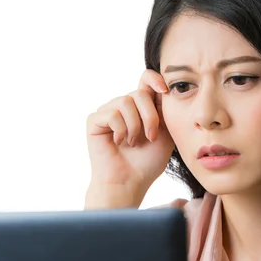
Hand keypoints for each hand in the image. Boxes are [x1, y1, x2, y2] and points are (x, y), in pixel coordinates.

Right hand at [84, 69, 174, 208]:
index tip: (165, 90)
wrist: (130, 181)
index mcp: (142, 105)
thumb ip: (165, 109)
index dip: (156, 79)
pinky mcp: (95, 120)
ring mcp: (108, 111)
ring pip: (126, 102)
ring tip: (134, 143)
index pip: (147, 79)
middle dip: (150, 117)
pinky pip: (112, 115)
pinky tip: (120, 143)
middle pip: (140, 93)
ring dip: (135, 126)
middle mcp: (124, 105)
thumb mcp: (165, 132)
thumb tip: (165, 87)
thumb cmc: (148, 161)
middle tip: (151, 137)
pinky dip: (121, 131)